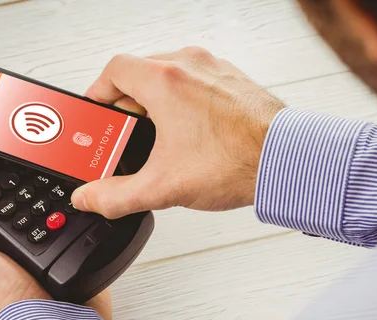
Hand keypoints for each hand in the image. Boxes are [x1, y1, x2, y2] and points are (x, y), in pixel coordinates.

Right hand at [71, 46, 285, 218]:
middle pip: (140, 72)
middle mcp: (189, 65)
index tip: (97, 112)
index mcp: (165, 80)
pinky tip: (187, 132)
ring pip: (169, 75)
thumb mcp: (163, 186)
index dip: (98, 92)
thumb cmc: (235, 161)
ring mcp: (214, 70)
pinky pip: (195, 82)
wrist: (287, 160)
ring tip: (155, 134)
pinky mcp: (232, 81)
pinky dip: (182, 100)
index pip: (114, 70)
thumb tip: (90, 198)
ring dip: (154, 100)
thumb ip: (116, 196)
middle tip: (124, 131)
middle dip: (126, 102)